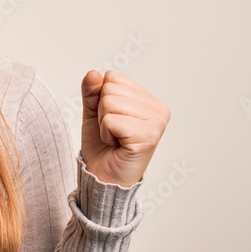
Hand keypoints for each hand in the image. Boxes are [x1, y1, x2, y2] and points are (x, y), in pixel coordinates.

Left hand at [80, 70, 169, 186]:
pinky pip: (111, 120)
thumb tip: (93, 73)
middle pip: (110, 88)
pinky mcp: (148, 137)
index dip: (102, 99)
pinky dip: (106, 134)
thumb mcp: (93, 113)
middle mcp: (158, 109)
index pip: (113, 77)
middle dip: (102, 112)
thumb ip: (92, 92)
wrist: (102, 178)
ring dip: (103, 124)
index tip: (111, 120)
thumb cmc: (102, 147)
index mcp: (149, 100)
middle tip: (113, 132)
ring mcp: (156, 123)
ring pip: (109, 103)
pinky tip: (117, 145)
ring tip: (115, 139)